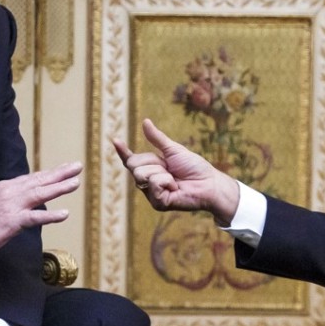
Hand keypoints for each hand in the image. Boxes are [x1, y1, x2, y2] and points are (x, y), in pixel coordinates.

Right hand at [0, 162, 80, 258]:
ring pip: (40, 193)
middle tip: (78, 166)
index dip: (50, 173)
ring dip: (59, 187)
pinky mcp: (12, 221)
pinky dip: (51, 215)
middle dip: (60, 173)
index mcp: (5, 187)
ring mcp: (12, 206)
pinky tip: (64, 213)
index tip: (65, 167)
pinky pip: (35, 217)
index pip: (32, 178)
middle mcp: (10, 192)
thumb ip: (9, 199)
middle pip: (39, 180)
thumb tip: (22, 199)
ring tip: (75, 182)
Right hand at [112, 118, 240, 225]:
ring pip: (141, 175)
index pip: (132, 161)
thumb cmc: (194, 167)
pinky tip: (175, 186)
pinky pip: (153, 185)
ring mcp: (152, 194)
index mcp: (151, 169)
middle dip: (153, 162)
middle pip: (134, 166)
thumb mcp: (173, 149)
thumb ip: (157, 139)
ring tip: (174, 179)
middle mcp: (148, 182)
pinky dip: (165, 181)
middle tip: (170, 168)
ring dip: (161, 172)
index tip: (115, 140)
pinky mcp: (158, 203)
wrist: (209, 182)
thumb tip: (145, 122)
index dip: (123, 152)